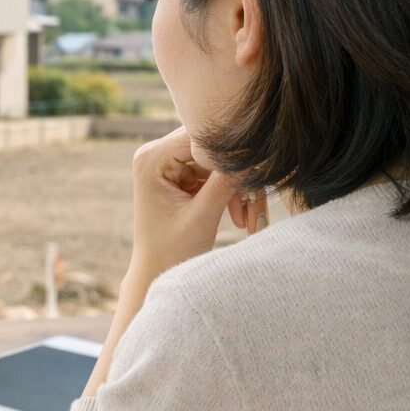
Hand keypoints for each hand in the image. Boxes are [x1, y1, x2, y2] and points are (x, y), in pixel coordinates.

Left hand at [127, 125, 267, 283]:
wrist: (157, 274)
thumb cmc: (171, 252)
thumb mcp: (202, 216)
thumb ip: (226, 183)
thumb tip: (252, 154)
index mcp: (151, 159)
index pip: (200, 136)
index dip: (230, 150)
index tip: (257, 168)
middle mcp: (156, 154)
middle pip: (210, 148)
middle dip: (235, 174)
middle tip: (253, 206)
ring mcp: (169, 164)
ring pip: (218, 162)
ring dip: (237, 189)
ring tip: (247, 221)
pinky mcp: (182, 176)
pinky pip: (216, 174)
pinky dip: (231, 193)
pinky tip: (241, 218)